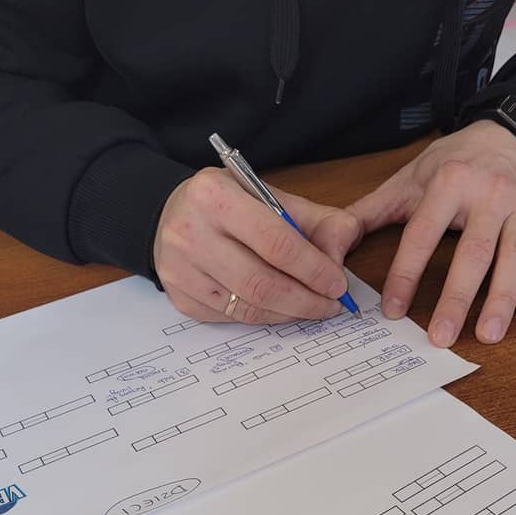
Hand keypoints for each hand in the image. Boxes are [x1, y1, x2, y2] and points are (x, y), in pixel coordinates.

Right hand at [153, 168, 361, 323]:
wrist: (172, 216)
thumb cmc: (228, 206)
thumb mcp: (270, 196)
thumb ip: (314, 219)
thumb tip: (342, 251)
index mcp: (216, 196)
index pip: (276, 242)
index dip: (313, 269)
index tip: (337, 284)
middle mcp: (190, 232)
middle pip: (261, 283)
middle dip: (305, 300)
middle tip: (329, 305)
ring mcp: (180, 270)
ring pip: (248, 308)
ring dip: (288, 313)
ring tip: (310, 308)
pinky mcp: (181, 298)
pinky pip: (232, 318)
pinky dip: (263, 317)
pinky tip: (279, 309)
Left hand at [348, 120, 515, 345]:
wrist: (505, 133)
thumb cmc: (452, 164)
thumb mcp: (408, 179)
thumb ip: (370, 212)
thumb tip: (329, 244)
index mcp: (449, 183)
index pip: (423, 235)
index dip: (406, 274)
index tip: (393, 311)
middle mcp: (490, 194)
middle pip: (473, 253)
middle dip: (456, 298)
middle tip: (441, 338)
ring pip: (515, 257)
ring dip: (502, 299)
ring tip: (488, 335)